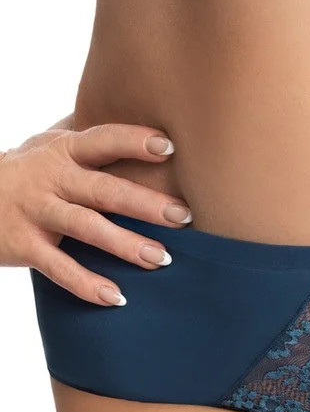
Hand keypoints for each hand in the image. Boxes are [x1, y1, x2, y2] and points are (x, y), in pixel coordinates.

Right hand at [0, 123, 193, 305]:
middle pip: (103, 190)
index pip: (102, 140)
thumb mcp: (48, 144)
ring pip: (86, 228)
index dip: (133, 142)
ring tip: (161, 258)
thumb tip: (136, 114)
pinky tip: (116, 297)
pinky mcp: (25, 245)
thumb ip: (88, 135)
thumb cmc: (25, 169)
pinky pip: (59, 268)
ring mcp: (37, 212)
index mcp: (63, 150)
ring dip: (125, 244)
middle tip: (183, 216)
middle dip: (145, 203)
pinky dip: (87, 284)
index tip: (168, 147)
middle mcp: (52, 179)